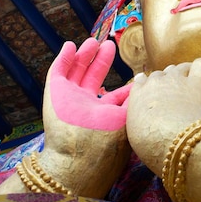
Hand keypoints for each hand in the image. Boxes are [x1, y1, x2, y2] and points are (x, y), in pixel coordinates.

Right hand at [39, 38, 131, 197]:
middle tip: (109, 45)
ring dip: (84, 55)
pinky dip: (64, 58)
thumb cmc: (107, 143)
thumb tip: (146, 84)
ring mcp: (68, 100)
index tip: (132, 73)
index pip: (112, 94)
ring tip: (92, 41)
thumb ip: (133, 100)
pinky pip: (58, 72)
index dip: (122, 84)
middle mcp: (85, 106)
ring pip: (77, 72)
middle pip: (93, 78)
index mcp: (102, 115)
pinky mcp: (54, 93)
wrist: (78, 160)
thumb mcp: (127, 118)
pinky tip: (70, 46)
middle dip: (101, 61)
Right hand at [126, 58, 200, 172]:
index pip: (143, 82)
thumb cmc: (160, 152)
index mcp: (138, 99)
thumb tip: (156, 120)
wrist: (180, 147)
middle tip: (185, 98)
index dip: (154, 87)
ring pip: (183, 68)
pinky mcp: (199, 79)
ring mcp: (177, 79)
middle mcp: (156, 84)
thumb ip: (145, 124)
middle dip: (173, 82)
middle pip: (164, 75)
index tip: (161, 94)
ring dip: (192, 77)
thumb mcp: (140, 141)